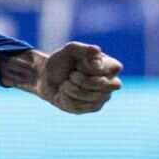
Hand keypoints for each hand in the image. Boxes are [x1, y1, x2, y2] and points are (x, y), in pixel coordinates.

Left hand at [0, 43, 122, 113]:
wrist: (44, 76)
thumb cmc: (58, 61)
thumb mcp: (69, 50)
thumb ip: (83, 49)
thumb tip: (97, 50)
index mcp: (108, 67)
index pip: (114, 70)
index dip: (95, 70)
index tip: (79, 66)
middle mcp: (108, 84)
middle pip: (103, 87)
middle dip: (81, 81)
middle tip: (69, 76)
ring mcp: (99, 99)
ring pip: (91, 99)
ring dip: (73, 90)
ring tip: (66, 84)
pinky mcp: (87, 109)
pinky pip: (81, 108)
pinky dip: (68, 100)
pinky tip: (63, 94)